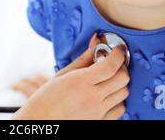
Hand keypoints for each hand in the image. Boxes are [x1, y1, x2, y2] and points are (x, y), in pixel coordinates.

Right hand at [12, 34, 129, 119]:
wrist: (41, 121)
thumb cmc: (46, 98)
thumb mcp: (63, 74)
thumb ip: (84, 58)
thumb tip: (97, 41)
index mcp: (81, 82)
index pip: (111, 66)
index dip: (119, 54)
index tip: (119, 49)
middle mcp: (92, 98)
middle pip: (122, 78)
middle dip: (121, 67)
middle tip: (113, 62)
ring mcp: (98, 112)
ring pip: (124, 93)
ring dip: (120, 83)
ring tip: (108, 79)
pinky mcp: (101, 122)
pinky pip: (120, 109)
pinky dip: (118, 99)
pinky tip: (107, 94)